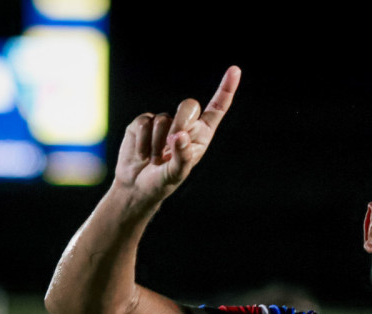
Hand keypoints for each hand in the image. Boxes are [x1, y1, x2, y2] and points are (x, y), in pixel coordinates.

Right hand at [114, 66, 241, 203]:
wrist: (137, 185)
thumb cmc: (163, 181)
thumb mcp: (177, 174)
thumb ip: (182, 156)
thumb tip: (179, 135)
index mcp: (201, 135)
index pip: (217, 108)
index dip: (226, 89)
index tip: (235, 70)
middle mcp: (185, 124)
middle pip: (189, 106)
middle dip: (182, 122)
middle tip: (172, 145)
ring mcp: (163, 121)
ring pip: (163, 118)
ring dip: (158, 144)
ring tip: (155, 160)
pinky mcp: (143, 123)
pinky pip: (144, 123)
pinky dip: (142, 142)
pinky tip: (142, 155)